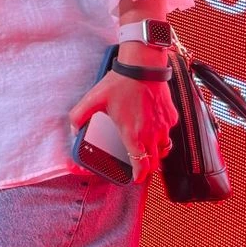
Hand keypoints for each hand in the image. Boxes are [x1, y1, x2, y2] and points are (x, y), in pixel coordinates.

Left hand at [68, 67, 177, 181]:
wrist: (143, 67)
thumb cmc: (120, 83)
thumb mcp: (93, 99)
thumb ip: (79, 116)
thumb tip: (73, 129)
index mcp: (133, 134)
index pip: (141, 164)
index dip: (139, 175)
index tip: (135, 179)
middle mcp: (152, 134)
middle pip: (155, 161)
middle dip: (147, 168)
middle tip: (140, 168)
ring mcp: (164, 126)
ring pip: (164, 148)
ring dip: (156, 153)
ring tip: (147, 151)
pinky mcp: (171, 117)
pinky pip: (168, 132)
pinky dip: (162, 135)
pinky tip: (152, 128)